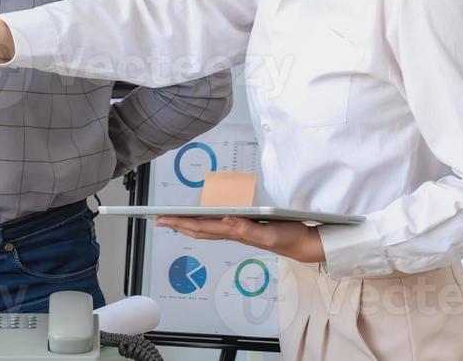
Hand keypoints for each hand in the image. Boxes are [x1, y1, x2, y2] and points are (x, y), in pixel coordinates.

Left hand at [154, 216, 325, 263]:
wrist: (304, 244)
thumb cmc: (288, 238)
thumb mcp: (270, 234)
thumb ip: (248, 230)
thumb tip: (226, 220)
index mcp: (235, 232)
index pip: (202, 226)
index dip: (181, 222)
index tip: (163, 218)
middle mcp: (233, 232)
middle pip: (198, 229)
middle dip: (177, 224)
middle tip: (158, 219)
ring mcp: (238, 231)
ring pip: (206, 228)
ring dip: (188, 224)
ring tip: (174, 220)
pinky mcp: (246, 227)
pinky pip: (218, 224)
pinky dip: (205, 222)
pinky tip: (203, 218)